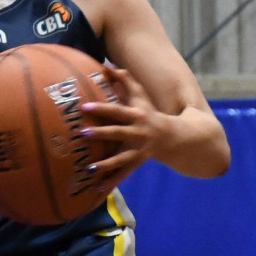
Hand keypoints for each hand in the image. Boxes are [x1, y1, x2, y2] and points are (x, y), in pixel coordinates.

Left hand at [79, 65, 161, 193]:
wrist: (173, 137)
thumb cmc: (150, 113)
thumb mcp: (141, 97)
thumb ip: (126, 81)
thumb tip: (109, 65)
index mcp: (136, 116)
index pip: (117, 111)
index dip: (102, 109)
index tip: (84, 107)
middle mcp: (137, 133)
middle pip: (117, 133)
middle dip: (101, 134)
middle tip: (82, 134)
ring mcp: (137, 150)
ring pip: (121, 159)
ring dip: (106, 164)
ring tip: (89, 169)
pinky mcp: (136, 163)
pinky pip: (123, 174)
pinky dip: (111, 182)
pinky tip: (96, 190)